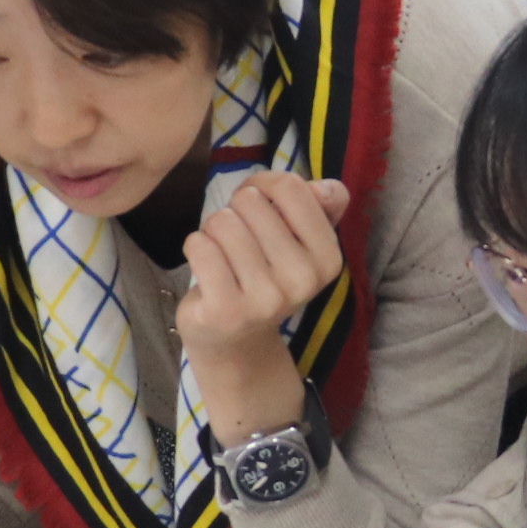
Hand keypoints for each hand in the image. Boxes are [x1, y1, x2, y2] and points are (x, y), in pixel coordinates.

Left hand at [180, 172, 350, 443]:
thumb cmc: (263, 276)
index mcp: (328, 258)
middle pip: (251, 201)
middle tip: (239, 242)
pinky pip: (200, 246)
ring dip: (213, 230)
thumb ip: (316, 208)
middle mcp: (303, 280)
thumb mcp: (296, 242)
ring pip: (222, 222)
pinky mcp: (226, 310)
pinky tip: (207, 268)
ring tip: (223, 255)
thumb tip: (331, 189)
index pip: (290, 187)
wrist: (236, 341)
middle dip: (235, 211)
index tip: (260, 208)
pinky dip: (195, 247)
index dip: (264, 185)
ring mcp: (265, 298)